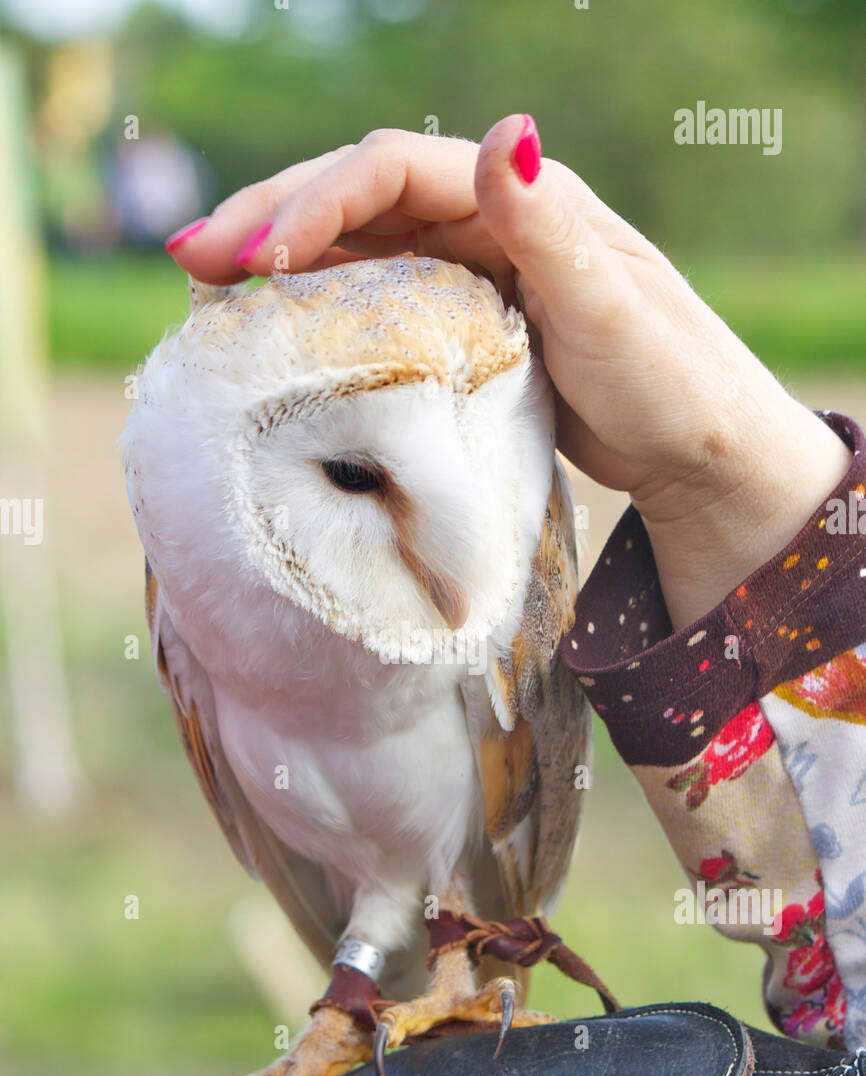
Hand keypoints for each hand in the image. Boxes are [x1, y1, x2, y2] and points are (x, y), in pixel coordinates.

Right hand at [166, 118, 851, 626]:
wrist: (699, 451)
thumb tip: (502, 135)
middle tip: (188, 260)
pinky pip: (375, 303)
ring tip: (207, 297)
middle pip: (355, 199)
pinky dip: (321, 312)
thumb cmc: (670, 380)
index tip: (259, 259)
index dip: (315, 202)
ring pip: (355, 249)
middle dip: (269, 223)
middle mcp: (487, 220)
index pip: (390, 170)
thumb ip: (550, 228)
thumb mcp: (610, 306)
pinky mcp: (464, 326)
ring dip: (280, 267)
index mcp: (522, 197)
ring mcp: (472, 273)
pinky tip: (278, 336)